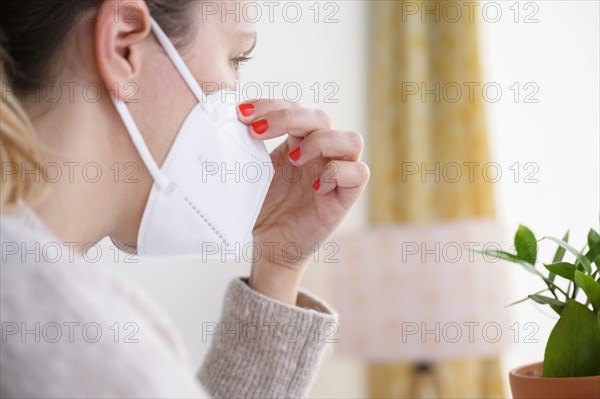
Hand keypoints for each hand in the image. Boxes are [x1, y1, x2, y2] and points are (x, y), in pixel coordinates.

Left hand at [237, 100, 369, 303]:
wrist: (271, 247)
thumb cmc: (262, 209)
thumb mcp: (249, 175)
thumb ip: (244, 150)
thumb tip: (222, 122)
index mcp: (298, 142)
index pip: (294, 108)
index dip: (270, 105)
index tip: (240, 113)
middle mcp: (321, 153)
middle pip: (321, 117)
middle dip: (287, 118)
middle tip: (256, 131)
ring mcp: (337, 173)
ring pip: (351, 139)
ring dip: (321, 142)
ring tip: (293, 159)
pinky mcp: (346, 197)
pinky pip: (359, 173)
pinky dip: (338, 173)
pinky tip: (316, 186)